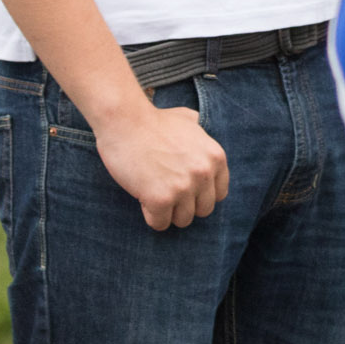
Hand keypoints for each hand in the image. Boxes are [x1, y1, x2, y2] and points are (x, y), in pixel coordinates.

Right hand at [95, 103, 229, 231]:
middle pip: (203, 210)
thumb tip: (201, 130)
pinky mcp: (161, 199)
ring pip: (182, 220)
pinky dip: (150, 215)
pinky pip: (160, 224)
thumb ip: (199, 131)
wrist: (125, 121)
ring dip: (168, 212)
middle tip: (167, 191)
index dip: (200, 194)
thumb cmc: (153, 121)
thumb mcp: (187, 120)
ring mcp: (183, 188)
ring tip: (153, 192)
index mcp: (215, 157)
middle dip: (185, 205)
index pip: (219, 194)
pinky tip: (143, 196)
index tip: (184, 187)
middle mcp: (204, 173)